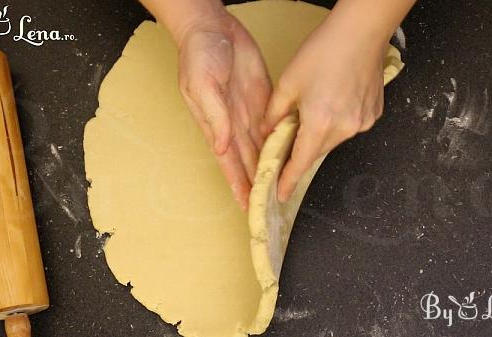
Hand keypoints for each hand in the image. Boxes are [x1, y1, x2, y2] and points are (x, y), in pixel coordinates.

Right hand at [176, 11, 270, 209]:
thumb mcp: (202, 84)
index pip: (229, 163)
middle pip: (249, 161)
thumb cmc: (199, 54)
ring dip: (272, 168)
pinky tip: (291, 155)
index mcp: (216, 125)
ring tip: (283, 188)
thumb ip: (214, 115)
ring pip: (264, 148)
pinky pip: (277, 125)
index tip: (247, 206)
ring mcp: (251, 112)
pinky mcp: (265, 99)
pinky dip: (283, 142)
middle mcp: (234, 124)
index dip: (238, 184)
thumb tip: (221, 146)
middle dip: (259, 184)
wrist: (214, 26)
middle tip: (271, 206)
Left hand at [262, 18, 387, 201]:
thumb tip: (267, 131)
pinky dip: (337, 122)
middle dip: (302, 149)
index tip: (280, 194)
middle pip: (316, 151)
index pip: (300, 162)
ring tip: (314, 109)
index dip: (288, 180)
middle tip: (289, 140)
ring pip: (333, 139)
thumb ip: (274, 112)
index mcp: (319, 124)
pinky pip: (349, 127)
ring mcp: (361, 123)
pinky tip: (333, 101)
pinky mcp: (372, 114)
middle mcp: (344, 129)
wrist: (361, 32)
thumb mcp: (289, 82)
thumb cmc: (325, 51)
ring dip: (320, 133)